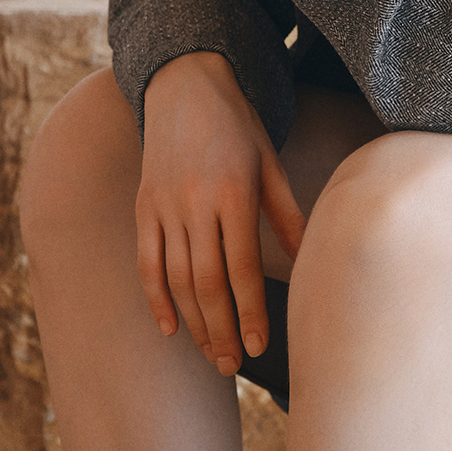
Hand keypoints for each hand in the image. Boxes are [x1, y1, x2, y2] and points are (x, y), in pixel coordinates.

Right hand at [137, 52, 306, 374]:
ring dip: (194, 323)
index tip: (260, 346)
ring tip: (213, 355)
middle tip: (234, 365)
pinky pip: (147, 261)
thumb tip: (308, 260)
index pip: (242, 269)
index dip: (250, 313)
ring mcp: (164, 206)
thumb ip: (286, 215)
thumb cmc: (238, 125)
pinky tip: (170, 329)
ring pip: (177, 279)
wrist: (184, 85)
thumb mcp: (270, 163)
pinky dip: (156, 298)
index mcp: (233, 194)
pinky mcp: (143, 207)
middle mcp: (194, 204)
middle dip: (221, 330)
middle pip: (207, 283)